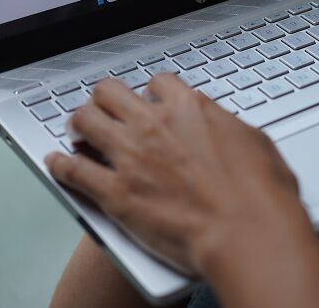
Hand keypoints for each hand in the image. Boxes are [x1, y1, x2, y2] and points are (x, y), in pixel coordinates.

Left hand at [44, 75, 304, 275]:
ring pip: (84, 120)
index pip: (157, 82)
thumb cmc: (262, 199)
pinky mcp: (115, 192)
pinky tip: (56, 163)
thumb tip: (223, 128)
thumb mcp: (255, 145)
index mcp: (190, 109)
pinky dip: (60, 165)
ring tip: (76, 130)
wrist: (248, 236)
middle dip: (104, 99)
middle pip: (110, 92)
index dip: (150, 91)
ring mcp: (130, 157)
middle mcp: (153, 125)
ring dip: (78, 123)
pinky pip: (73, 170)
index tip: (148, 100)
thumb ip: (227, 129)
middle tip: (102, 110)